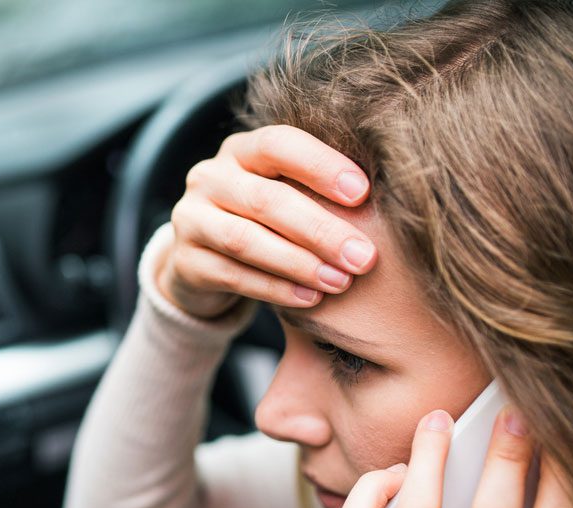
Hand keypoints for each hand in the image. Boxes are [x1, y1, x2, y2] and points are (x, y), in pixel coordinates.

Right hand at [158, 124, 377, 319]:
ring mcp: (190, 219)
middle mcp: (209, 178)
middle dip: (320, 229)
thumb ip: (317, 191)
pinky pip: (233, 275)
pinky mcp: (185, 262)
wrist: (203, 260)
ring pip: (245, 240)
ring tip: (340, 281)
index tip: (364, 193)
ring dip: (298, 263)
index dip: (321, 165)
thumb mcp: (285, 194)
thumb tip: (388, 200)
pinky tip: (310, 298)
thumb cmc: (265, 222)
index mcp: (241, 151)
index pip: (279, 144)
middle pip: (266, 200)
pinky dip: (275, 289)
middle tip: (364, 257)